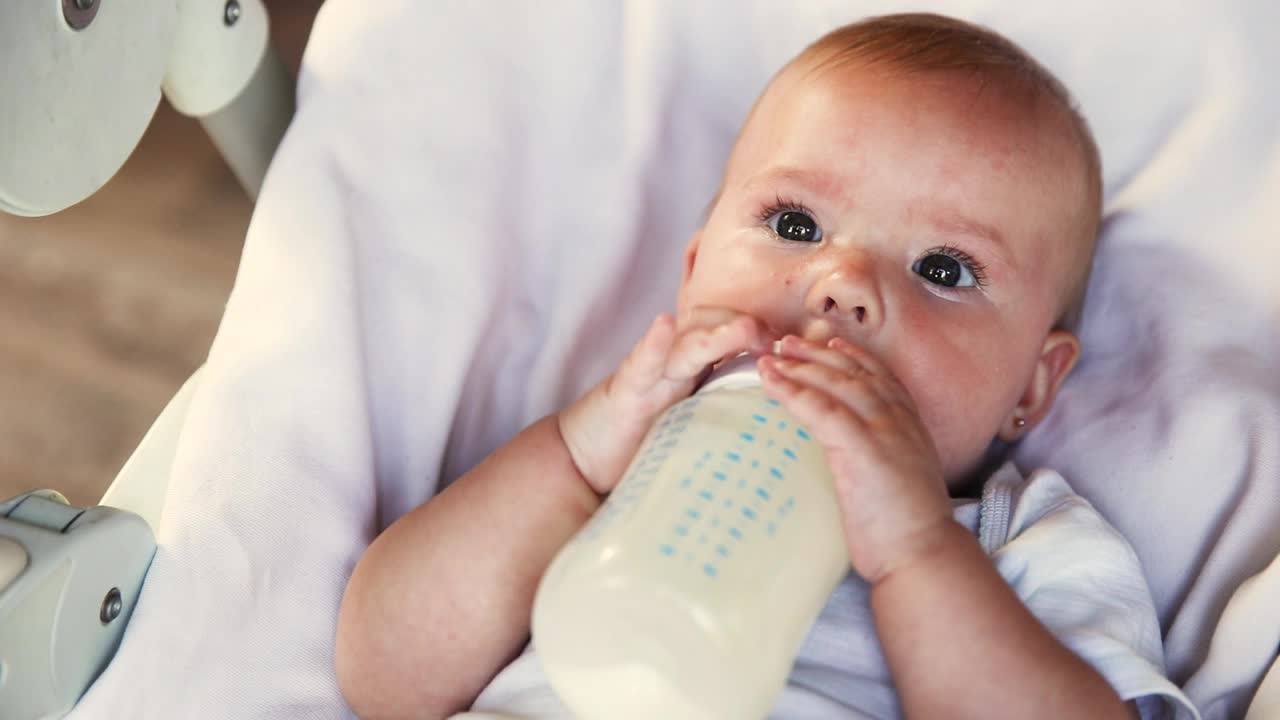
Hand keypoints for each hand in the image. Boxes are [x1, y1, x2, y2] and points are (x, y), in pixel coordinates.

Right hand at [559, 308, 775, 493]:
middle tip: (776, 340)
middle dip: (745, 326)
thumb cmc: (644, 443)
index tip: (791, 344)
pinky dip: (653, 343)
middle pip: (712, 327)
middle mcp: (673, 364)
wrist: (584, 460)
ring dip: (716, 332)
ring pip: (686, 342)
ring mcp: (650, 375)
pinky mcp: (625, 393)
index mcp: (694, 370)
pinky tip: (663, 324)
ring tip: (745, 329)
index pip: (730, 333)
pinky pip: (641, 363)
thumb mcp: (696, 425)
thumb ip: (729, 415)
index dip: (760, 332)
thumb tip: (781, 425)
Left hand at [758, 335, 955, 584]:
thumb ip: (879, 458)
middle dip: (817, 354)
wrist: (923, 555)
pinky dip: (794, 392)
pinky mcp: (864, 450)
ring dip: (800, 367)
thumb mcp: (897, 480)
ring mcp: (884, 432)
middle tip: (786, 343)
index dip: (853, 357)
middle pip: (853, 373)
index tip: (829, 343)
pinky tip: (772, 382)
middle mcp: (899, 421)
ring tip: (770, 358)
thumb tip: (851, 458)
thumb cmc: (905, 529)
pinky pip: (823, 411)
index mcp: (909, 426)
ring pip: (837, 384)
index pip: (880, 377)